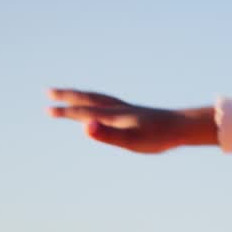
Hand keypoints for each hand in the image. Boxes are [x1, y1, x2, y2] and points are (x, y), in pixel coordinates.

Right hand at [46, 88, 217, 152]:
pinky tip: (105, 108)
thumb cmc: (158, 136)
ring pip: (100, 98)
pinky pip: (111, 103)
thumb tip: (84, 126)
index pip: (83, 112)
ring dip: (83, 96)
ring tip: (74, 96)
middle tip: (49, 91)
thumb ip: (107, 134)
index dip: (64, 112)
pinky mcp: (137, 113)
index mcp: (113, 115)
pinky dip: (100, 101)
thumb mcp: (130, 140)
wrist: (184, 127)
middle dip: (68, 96)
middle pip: (88, 98)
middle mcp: (118, 109)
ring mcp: (128, 109)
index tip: (47, 110)